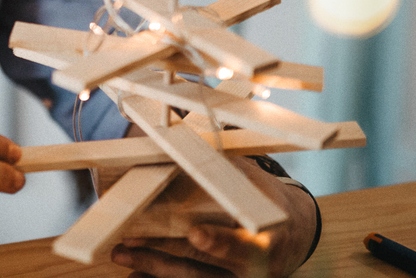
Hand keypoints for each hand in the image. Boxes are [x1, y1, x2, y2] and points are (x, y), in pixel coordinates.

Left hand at [110, 157, 316, 277]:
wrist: (293, 236)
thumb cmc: (268, 203)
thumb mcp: (256, 187)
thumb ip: (224, 176)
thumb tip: (182, 150)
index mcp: (265, 242)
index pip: (241, 245)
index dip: (218, 241)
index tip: (195, 232)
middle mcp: (252, 271)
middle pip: (202, 263)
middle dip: (162, 252)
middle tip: (129, 240)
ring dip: (152, 266)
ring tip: (121, 254)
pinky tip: (135, 273)